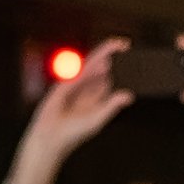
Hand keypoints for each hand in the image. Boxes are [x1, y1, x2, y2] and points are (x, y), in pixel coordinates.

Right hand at [5, 40, 133, 183]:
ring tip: (119, 47)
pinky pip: (81, 69)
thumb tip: (129, 96)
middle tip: (127, 48)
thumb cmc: (72, 134)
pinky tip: (104, 60)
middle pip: (103, 69)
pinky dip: (92, 63)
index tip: (133, 62)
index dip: (121, 71)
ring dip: (105, 55)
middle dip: (114, 59)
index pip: (110, 81)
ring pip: (93, 65)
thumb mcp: (98, 119)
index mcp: (96, 100)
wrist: (50, 137)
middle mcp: (87, 90)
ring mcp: (76, 85)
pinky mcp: (66, 81)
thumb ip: (112, 106)